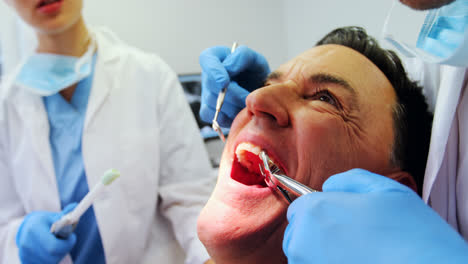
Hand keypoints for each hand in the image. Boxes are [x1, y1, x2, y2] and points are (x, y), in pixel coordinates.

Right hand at [16, 203, 76, 263]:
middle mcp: (26, 243)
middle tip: (66, 242)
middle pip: (53, 256)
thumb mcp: (54, 217)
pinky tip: (50, 251)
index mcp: (33, 229)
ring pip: (50, 262)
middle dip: (64, 249)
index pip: (54, 246)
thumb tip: (75, 206)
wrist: (26, 228)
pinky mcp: (25, 261)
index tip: (71, 238)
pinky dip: (51, 259)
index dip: (67, 244)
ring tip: (57, 244)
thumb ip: (66, 215)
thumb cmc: (45, 222)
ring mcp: (24, 254)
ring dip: (58, 255)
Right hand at [199, 45, 269, 126]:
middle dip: (232, 95)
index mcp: (215, 57)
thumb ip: (242, 56)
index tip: (225, 82)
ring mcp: (205, 94)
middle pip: (212, 86)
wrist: (259, 93)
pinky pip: (215, 117)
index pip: (206, 59)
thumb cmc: (255, 73)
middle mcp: (207, 75)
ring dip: (234, 107)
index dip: (213, 72)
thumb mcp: (255, 59)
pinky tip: (239, 112)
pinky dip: (230, 118)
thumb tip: (228, 69)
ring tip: (248, 105)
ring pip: (214, 104)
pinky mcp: (208, 111)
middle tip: (249, 98)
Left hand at [283, 169, 467, 263]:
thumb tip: (328, 186)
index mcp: (314, 211)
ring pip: (305, 255)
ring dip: (321, 251)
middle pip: (297, 232)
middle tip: (350, 234)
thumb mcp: (384, 189)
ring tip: (356, 251)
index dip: (319, 209)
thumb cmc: (410, 233)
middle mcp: (302, 241)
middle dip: (317, 230)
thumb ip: (348, 180)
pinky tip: (356, 262)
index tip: (338, 215)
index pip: (299, 208)